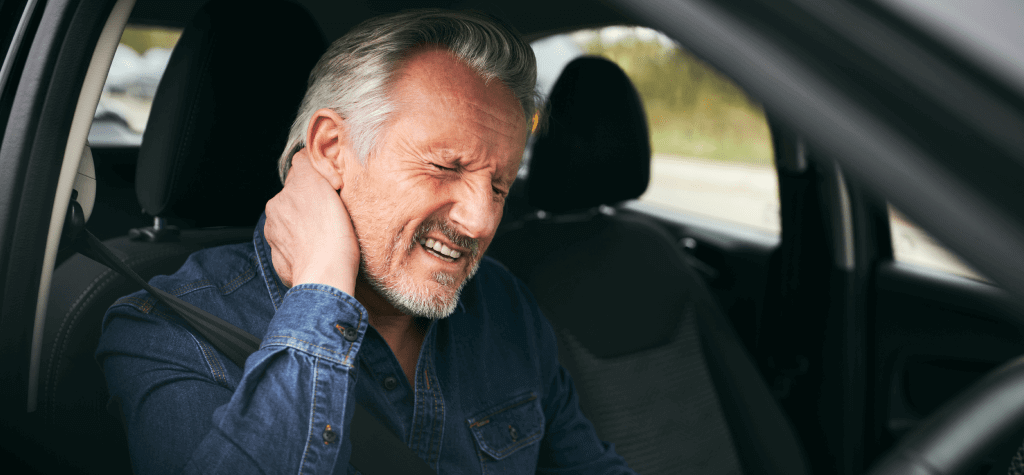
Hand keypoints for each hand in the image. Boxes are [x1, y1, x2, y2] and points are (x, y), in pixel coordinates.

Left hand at [264, 149, 358, 294]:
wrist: (325, 277)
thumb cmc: (333, 236)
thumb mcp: (326, 187)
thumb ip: (310, 166)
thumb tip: (305, 156)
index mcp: (286, 193)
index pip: (299, 171)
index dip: (318, 176)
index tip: (332, 186)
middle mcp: (276, 211)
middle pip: (293, 197)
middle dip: (309, 202)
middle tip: (331, 213)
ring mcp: (275, 237)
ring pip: (290, 222)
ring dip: (303, 224)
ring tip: (325, 235)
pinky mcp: (278, 260)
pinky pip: (291, 247)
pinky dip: (301, 247)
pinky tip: (317, 251)